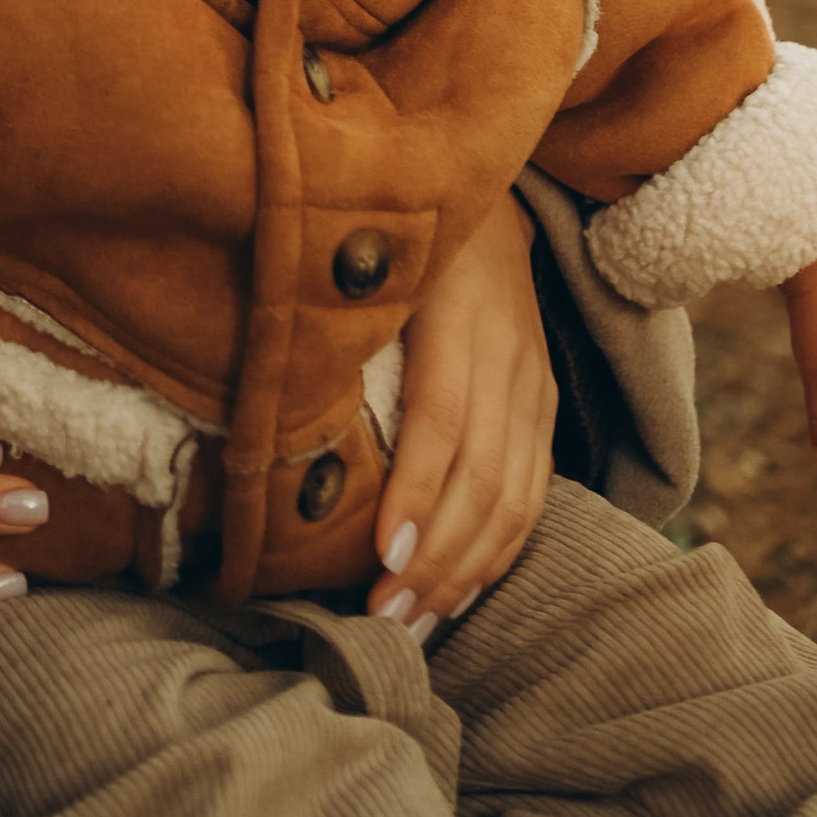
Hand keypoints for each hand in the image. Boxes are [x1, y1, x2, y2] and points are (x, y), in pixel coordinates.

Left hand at [367, 192, 556, 637]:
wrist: (489, 194)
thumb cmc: (401, 234)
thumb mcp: (367, 257)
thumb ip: (334, 322)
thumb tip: (269, 406)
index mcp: (458, 311)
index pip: (444, 417)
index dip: (417, 490)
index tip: (382, 555)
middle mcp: (509, 354)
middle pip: (484, 474)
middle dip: (437, 557)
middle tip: (383, 614)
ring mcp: (536, 385)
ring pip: (517, 498)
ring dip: (466, 572)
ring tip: (413, 622)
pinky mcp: (547, 408)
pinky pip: (535, 496)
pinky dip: (498, 554)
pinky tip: (457, 594)